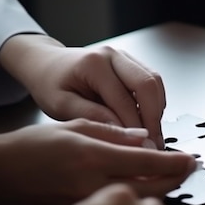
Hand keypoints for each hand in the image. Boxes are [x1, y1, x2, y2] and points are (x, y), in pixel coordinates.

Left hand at [0, 34, 166, 148]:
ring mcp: (124, 57)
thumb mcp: (60, 105)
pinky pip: (152, 81)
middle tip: (153, 142)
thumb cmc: (50, 83)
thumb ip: (91, 116)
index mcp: (93, 64)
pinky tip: (147, 120)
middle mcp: (113, 56)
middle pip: (148, 84)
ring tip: (152, 134)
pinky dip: (154, 102)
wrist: (47, 65)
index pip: (123, 99)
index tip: (140, 148)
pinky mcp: (131, 64)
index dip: (134, 126)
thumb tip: (122, 130)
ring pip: (155, 81)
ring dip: (157, 109)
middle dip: (153, 116)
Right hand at [0, 119, 195, 204]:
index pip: (146, 163)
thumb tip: (144, 139)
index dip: (174, 162)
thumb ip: (111, 132)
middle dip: (174, 180)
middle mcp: (91, 186)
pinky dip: (133, 202)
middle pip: (149, 189)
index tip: (190, 160)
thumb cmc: (27, 149)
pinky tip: (139, 192)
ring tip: (168, 178)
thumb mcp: (71, 127)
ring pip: (135, 204)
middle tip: (186, 170)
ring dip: (157, 192)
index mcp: (91, 158)